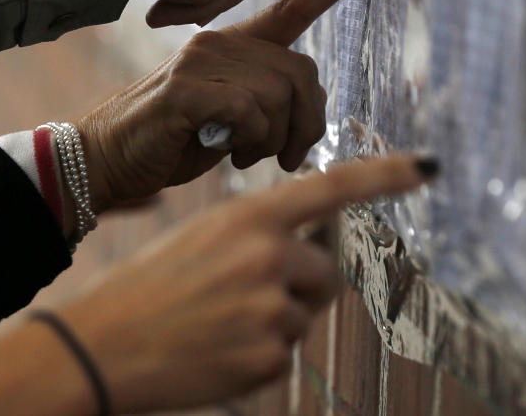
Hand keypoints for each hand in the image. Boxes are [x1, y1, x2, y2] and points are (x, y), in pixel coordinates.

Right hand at [60, 154, 437, 413]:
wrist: (97, 346)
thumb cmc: (149, 286)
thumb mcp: (203, 237)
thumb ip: (262, 234)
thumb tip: (315, 249)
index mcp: (249, 216)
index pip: (332, 187)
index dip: (385, 174)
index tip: (428, 166)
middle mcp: (268, 256)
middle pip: (326, 272)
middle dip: (300, 284)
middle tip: (246, 296)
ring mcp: (270, 310)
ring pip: (303, 315)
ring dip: (275, 321)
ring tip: (218, 323)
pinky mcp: (267, 360)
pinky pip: (285, 353)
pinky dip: (259, 356)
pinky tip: (216, 350)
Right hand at [77, 0, 370, 211]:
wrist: (105, 160)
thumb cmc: (173, 142)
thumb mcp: (231, 121)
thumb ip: (267, 104)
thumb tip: (308, 111)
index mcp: (234, 47)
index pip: (290, 11)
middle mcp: (220, 42)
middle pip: (301, 71)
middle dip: (308, 123)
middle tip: (291, 156)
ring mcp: (200, 60)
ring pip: (279, 94)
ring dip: (274, 139)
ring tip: (248, 154)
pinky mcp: (186, 88)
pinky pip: (250, 110)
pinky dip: (250, 140)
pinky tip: (229, 150)